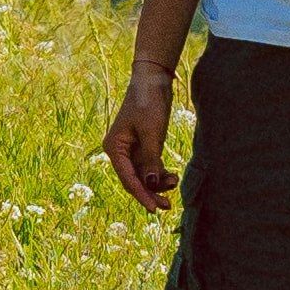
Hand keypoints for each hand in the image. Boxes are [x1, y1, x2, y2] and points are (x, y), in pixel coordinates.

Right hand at [99, 77, 173, 206]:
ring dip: (158, 183)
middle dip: (150, 193)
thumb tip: (150, 184)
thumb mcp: (151, 132)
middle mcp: (120, 151)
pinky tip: (172, 177)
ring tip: (174, 184)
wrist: (154, 80)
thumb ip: (150, 160)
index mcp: (114, 148)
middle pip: (134, 180)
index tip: (153, 209)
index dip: (141, 195)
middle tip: (166, 207)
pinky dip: (160, 174)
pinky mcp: (144, 147)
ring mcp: (132, 150)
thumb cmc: (148, 102)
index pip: (127, 178)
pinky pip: (150, 167)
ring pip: (144, 176)